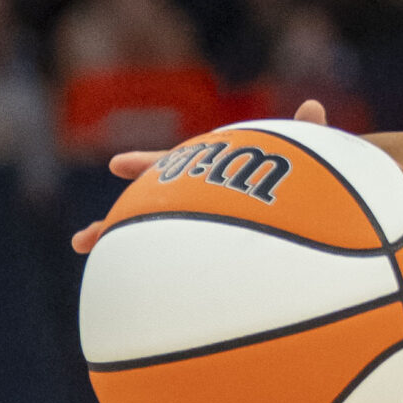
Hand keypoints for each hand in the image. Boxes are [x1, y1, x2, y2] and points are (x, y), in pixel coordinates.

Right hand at [70, 99, 328, 253]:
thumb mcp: (308, 153)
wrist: (319, 208)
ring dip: (122, 250)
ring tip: (93, 267)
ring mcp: (204, 224)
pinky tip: (138, 295)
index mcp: (216, 170)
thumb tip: (313, 107)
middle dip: (118, 221)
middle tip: (84, 239)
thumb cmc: (313, 177)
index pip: (176, 164)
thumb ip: (307, 133)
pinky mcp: (214, 249)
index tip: (118, 165)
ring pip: (155, 238)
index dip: (148, 165)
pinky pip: (181, 262)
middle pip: (151, 208)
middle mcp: (201, 197)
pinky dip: (159, 276)